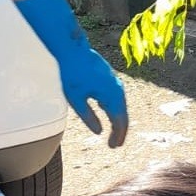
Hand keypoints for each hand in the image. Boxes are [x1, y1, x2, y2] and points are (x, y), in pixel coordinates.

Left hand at [14, 0, 127, 146]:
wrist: (72, 48)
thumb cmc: (72, 72)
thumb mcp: (76, 99)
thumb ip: (88, 117)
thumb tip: (99, 131)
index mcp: (112, 97)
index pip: (119, 122)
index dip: (117, 136)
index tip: (113, 147)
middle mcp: (118, 90)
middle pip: (123, 116)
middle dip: (119, 131)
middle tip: (115, 144)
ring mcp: (116, 83)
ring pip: (121, 107)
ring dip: (117, 120)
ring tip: (113, 131)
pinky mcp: (111, 78)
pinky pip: (117, 98)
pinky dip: (115, 110)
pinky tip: (108, 113)